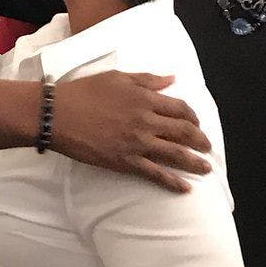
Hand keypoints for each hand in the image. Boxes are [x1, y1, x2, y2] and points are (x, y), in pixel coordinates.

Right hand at [54, 72, 210, 191]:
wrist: (58, 115)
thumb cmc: (84, 92)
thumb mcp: (117, 77)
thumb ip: (147, 80)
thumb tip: (171, 79)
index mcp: (145, 98)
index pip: (180, 108)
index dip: (193, 117)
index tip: (196, 123)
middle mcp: (147, 121)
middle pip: (184, 132)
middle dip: (201, 141)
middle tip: (207, 147)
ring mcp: (138, 143)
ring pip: (176, 155)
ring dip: (195, 162)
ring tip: (206, 168)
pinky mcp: (126, 162)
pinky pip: (155, 174)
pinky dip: (173, 182)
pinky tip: (185, 189)